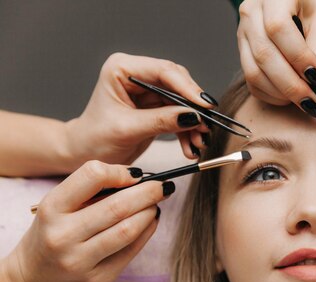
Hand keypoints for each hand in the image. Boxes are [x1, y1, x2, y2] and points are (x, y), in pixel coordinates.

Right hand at [1, 161, 172, 281]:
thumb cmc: (50, 236)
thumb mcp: (57, 209)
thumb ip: (90, 192)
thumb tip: (136, 178)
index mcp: (51, 209)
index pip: (92, 176)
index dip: (120, 171)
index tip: (137, 173)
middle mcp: (63, 235)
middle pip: (117, 206)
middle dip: (148, 192)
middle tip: (163, 186)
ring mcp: (80, 261)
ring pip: (128, 230)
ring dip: (150, 212)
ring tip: (156, 204)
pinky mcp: (98, 280)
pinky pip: (131, 251)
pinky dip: (148, 231)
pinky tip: (151, 221)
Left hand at [65, 52, 215, 166]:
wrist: (86, 155)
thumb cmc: (95, 139)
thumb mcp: (128, 130)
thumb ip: (161, 121)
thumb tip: (193, 116)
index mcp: (122, 69)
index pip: (163, 71)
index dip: (187, 88)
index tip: (205, 106)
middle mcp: (137, 75)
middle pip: (178, 85)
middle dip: (194, 109)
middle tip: (207, 127)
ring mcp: (148, 91)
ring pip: (183, 102)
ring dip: (194, 124)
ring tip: (199, 143)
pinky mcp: (156, 107)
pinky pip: (180, 115)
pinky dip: (188, 132)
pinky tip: (191, 147)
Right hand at [237, 0, 315, 109]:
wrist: (295, 5)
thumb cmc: (313, 10)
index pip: (278, 29)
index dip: (299, 59)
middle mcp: (251, 11)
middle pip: (264, 55)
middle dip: (291, 85)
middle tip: (313, 100)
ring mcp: (242, 32)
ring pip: (253, 72)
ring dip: (281, 93)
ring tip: (304, 99)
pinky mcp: (242, 51)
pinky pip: (251, 82)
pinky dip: (271, 95)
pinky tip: (290, 97)